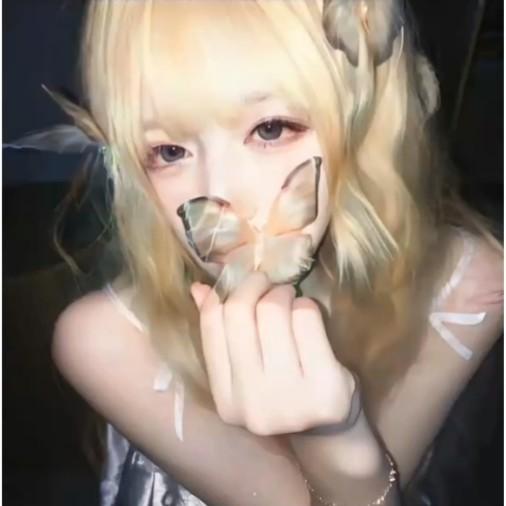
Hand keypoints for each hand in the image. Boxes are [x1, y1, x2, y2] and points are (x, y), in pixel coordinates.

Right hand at [190, 271, 356, 435]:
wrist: (327, 428)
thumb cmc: (282, 388)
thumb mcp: (247, 368)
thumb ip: (221, 331)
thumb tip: (200, 288)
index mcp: (224, 398)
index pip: (212, 323)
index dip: (226, 292)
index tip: (243, 286)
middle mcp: (251, 402)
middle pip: (241, 312)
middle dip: (256, 285)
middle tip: (270, 284)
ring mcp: (288, 397)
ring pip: (274, 311)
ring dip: (283, 293)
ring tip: (290, 299)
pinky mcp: (324, 385)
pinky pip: (306, 318)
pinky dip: (306, 305)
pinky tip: (309, 315)